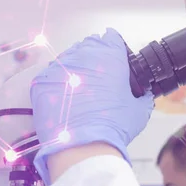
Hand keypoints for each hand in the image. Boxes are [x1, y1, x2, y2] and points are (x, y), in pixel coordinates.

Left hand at [30, 28, 153, 184]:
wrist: (83, 147)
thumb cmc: (112, 127)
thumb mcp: (140, 109)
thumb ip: (142, 95)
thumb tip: (143, 94)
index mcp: (110, 57)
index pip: (112, 38)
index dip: (115, 48)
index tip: (116, 58)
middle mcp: (83, 56)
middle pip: (89, 46)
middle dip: (96, 58)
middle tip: (100, 78)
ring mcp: (60, 67)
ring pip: (69, 59)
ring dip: (77, 69)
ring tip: (82, 90)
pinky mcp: (42, 82)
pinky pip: (52, 75)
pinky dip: (59, 83)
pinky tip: (67, 99)